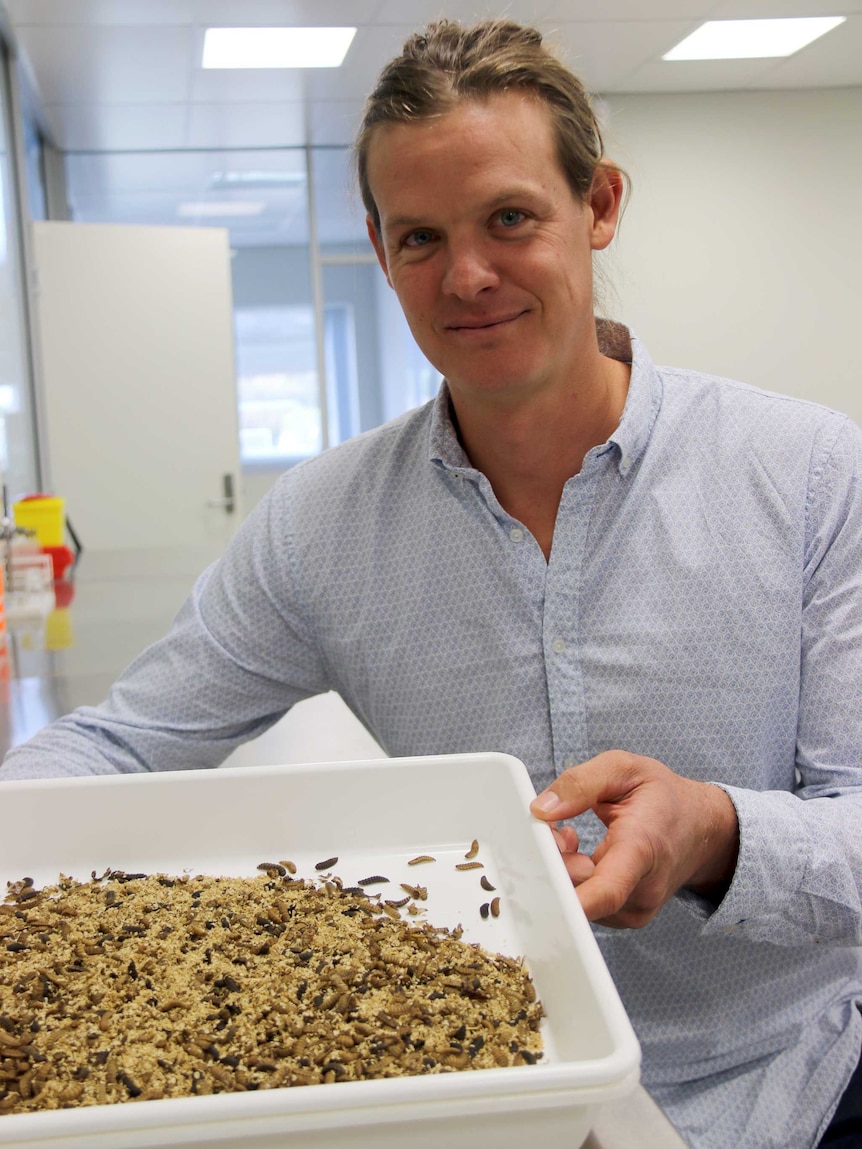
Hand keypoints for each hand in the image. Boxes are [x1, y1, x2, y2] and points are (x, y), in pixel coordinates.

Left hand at [530, 751, 738, 928]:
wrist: (702, 829)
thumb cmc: (664, 796)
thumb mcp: (624, 768)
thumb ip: (580, 783)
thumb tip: (540, 810)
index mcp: (641, 848)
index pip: (607, 890)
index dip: (571, 901)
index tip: (541, 894)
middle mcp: (641, 889)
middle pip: (578, 892)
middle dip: (550, 861)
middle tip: (552, 828)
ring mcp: (635, 910)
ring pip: (577, 899)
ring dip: (560, 869)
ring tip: (569, 836)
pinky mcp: (626, 917)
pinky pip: (584, 903)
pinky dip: (571, 880)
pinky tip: (579, 854)